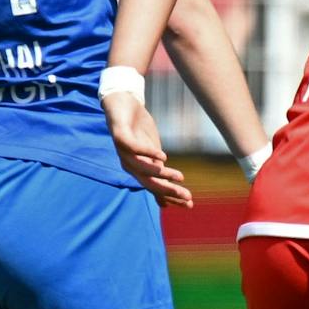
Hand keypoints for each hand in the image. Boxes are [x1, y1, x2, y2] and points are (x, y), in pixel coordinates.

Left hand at [103, 92, 193, 207]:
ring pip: (141, 168)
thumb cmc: (139, 129)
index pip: (155, 187)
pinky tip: (163, 155)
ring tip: (180, 176)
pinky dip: (148, 153)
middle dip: (168, 190)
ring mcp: (123, 151)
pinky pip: (133, 148)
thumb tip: (170, 185)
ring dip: (160, 174)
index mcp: (138, 169)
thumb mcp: (153, 151)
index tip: (188, 204)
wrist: (122, 104)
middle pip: (148, 182)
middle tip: (187, 196)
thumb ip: (159, 168)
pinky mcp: (120, 136)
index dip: (171, 196)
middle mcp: (129, 164)